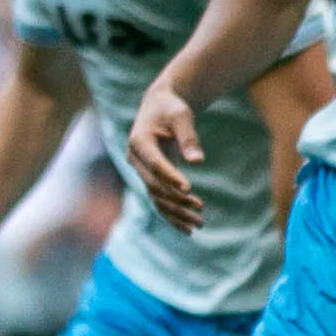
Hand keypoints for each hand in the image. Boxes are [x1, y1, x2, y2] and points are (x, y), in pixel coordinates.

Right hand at [126, 77, 205, 232]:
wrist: (159, 107)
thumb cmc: (171, 108)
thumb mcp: (181, 116)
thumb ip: (188, 137)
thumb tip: (197, 161)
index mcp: (139, 141)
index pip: (155, 164)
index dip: (171, 177)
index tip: (189, 189)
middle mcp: (135, 159)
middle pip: (154, 185)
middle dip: (176, 200)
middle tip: (200, 209)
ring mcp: (140, 170)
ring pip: (156, 197)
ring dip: (176, 212)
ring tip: (199, 223)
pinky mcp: (150, 177)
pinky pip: (158, 200)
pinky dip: (172, 214)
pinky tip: (188, 229)